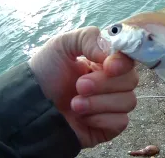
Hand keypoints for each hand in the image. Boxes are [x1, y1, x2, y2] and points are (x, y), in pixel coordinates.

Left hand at [28, 26, 138, 147]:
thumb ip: (88, 38)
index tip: (107, 66)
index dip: (123, 63)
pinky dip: (101, 119)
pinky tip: (83, 118)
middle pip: (131, 80)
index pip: (130, 59)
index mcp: (106, 62)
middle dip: (104, 84)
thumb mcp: (62, 45)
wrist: (33, 107)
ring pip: (128, 101)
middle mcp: (113, 82)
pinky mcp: (111, 125)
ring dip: (99, 103)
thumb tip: (109, 54)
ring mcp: (114, 105)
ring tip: (75, 104)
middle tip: (79, 86)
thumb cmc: (47, 73)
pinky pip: (122, 121)